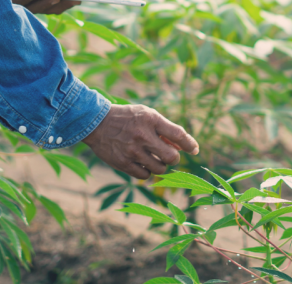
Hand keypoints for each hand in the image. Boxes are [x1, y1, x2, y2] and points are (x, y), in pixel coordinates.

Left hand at [1, 0, 80, 15]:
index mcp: (34, 3)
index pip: (54, 8)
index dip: (66, 4)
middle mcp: (25, 9)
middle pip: (45, 9)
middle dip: (59, 3)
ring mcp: (14, 7)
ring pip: (32, 7)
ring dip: (44, 2)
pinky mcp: (1, 3)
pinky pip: (15, 2)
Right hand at [82, 104, 199, 179]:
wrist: (96, 123)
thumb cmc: (127, 118)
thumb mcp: (147, 115)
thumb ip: (165, 129)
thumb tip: (182, 147)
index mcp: (151, 120)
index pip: (178, 134)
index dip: (190, 144)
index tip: (195, 150)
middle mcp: (142, 136)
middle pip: (171, 157)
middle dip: (174, 158)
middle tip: (169, 155)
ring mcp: (132, 151)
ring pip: (160, 169)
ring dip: (161, 165)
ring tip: (153, 158)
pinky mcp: (123, 163)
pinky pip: (145, 176)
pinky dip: (147, 171)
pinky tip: (142, 163)